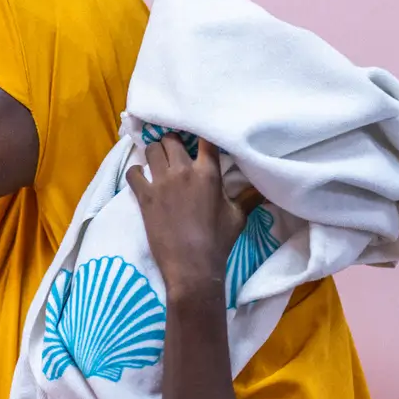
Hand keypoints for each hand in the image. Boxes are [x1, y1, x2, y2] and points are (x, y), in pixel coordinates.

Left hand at [126, 135, 261, 296]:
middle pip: (171, 138)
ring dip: (154, 153)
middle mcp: (183, 171)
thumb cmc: (218, 242)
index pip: (204, 138)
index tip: (197, 132)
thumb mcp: (238, 217)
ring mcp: (161, 183)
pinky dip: (136, 172)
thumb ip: (248, 196)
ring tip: (158, 161)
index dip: (200, 131)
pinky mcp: (144, 197)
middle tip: (174, 150)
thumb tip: (265, 188)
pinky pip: (133, 172)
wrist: (192, 267)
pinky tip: (141, 177)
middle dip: (172, 141)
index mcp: (208, 173)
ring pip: (151, 150)